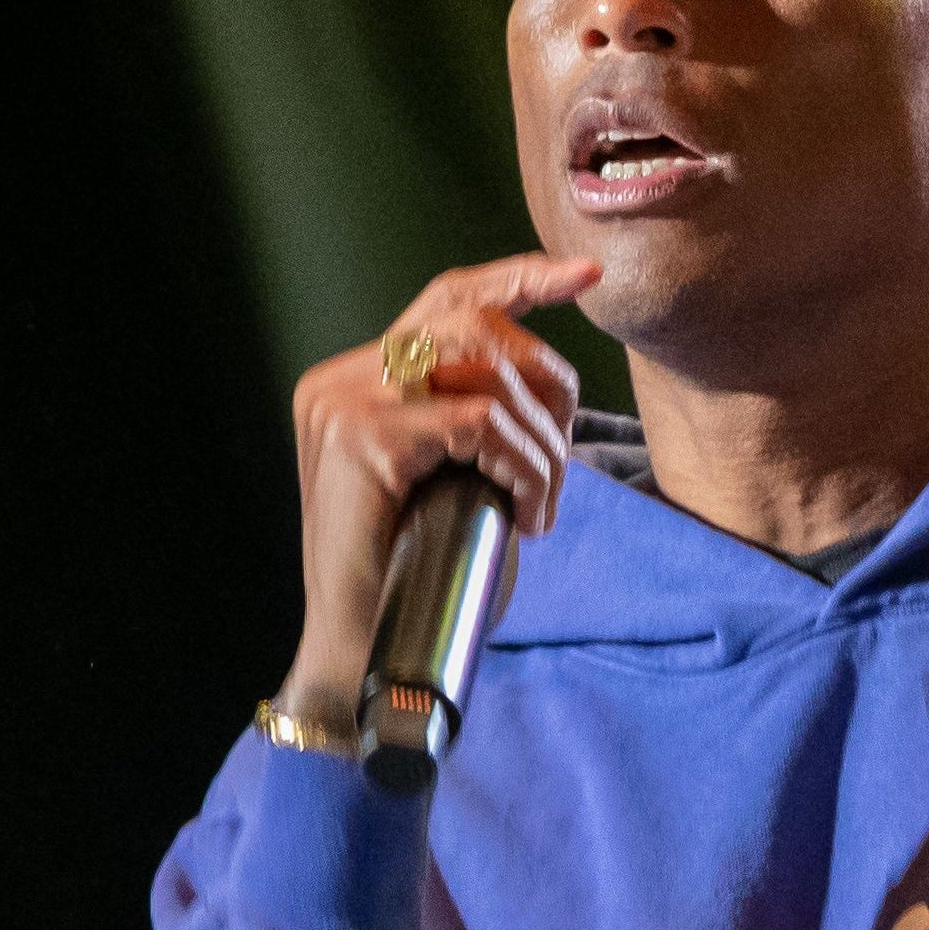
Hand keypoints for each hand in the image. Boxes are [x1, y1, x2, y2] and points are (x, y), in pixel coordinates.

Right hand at [278, 252, 601, 724]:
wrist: (359, 652)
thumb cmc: (415, 576)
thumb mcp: (450, 482)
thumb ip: (472, 423)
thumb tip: (545, 391)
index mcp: (359, 378)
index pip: (448, 299)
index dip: (520, 277)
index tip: (585, 277)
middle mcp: (343, 377)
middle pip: (479, 324)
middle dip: (547, 383)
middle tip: (559, 462)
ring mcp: (347, 402)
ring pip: (486, 372)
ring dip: (540, 440)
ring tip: (542, 501)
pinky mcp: (363, 438)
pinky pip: (481, 423)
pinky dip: (524, 465)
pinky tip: (526, 511)